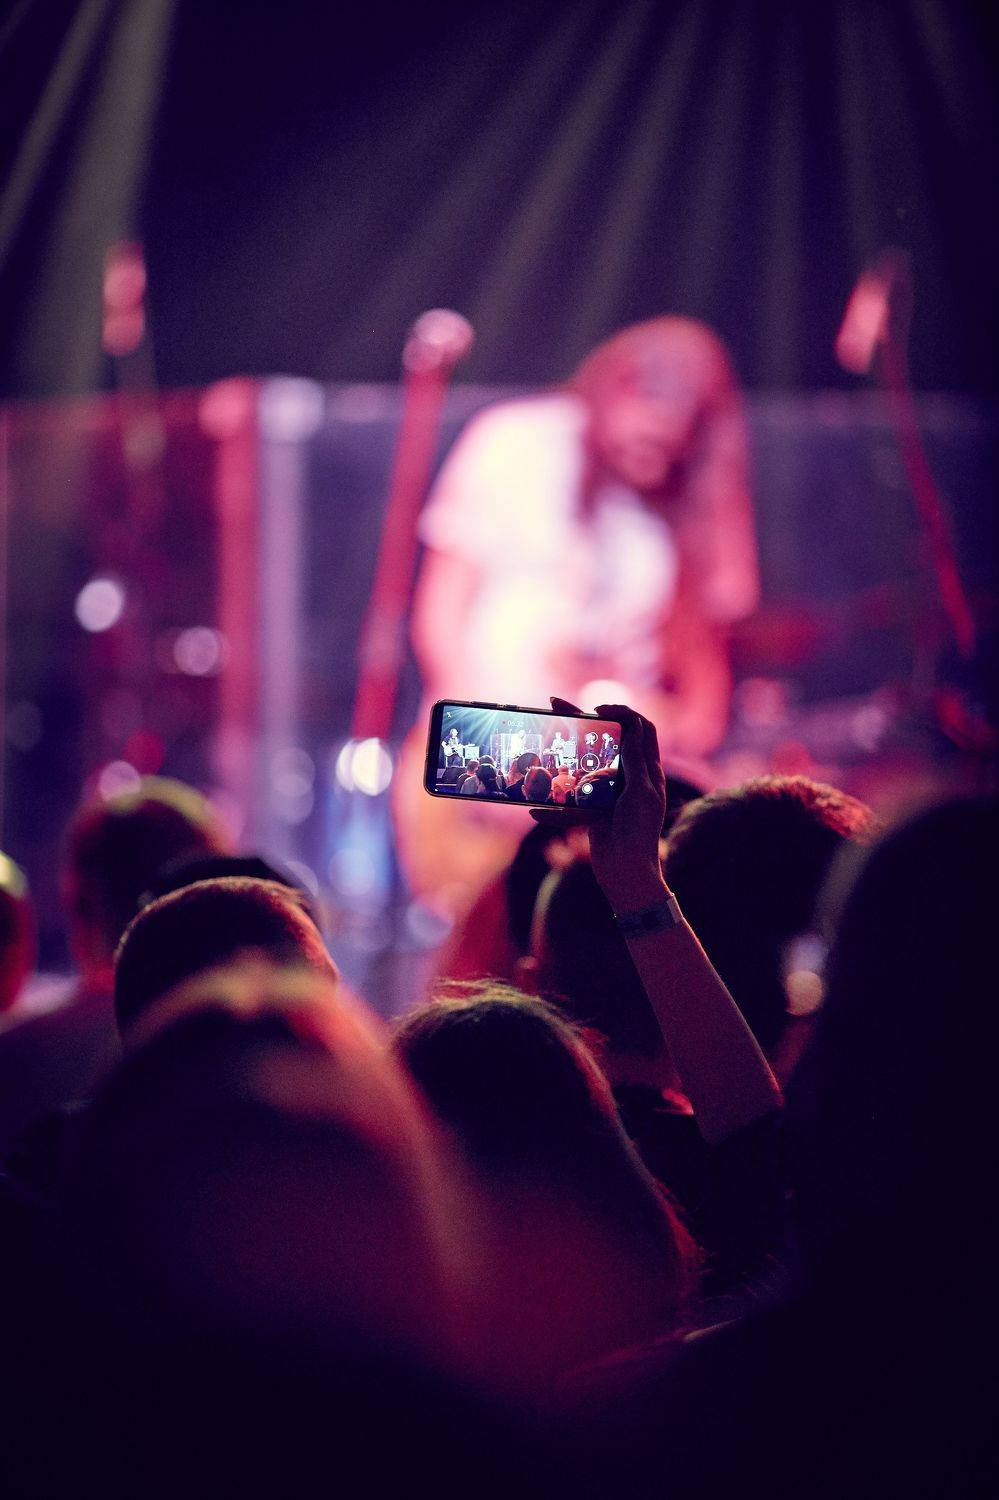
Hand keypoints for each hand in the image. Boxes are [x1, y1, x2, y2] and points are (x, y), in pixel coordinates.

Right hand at [532, 696, 667, 913]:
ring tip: (544, 748)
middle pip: (608, 740)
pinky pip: (572, 799)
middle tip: (554, 704)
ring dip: (566, 762)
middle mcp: (630, 777)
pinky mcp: (593, 810)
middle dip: (582, 722)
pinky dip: (555, 808)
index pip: (640, 729)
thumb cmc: (640, 834)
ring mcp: (610, 793)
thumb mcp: (640, 793)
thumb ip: (635, 760)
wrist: (628, 875)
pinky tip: (536, 814)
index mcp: (648, 770)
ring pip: (585, 768)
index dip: (622, 713)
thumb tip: (635, 726)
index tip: (598, 711)